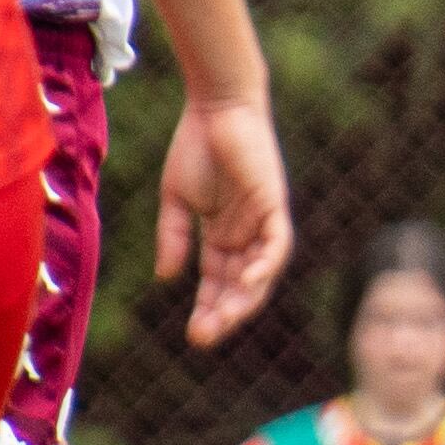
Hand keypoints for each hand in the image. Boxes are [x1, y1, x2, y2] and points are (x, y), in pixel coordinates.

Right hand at [153, 92, 292, 346]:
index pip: (217, 283)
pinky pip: (277, 244)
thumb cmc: (195, 147)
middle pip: (240, 286)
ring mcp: (263, 221)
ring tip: (224, 321)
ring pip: (260, 273)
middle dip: (224, 313)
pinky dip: (265, 265)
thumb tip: (167, 278)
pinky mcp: (275, 205)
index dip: (207, 309)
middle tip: (204, 337)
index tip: (194, 336)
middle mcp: (246, 235)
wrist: (215, 107)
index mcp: (222, 236)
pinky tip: (248, 283)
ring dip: (244, 299)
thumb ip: (173, 237)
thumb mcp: (176, 199)